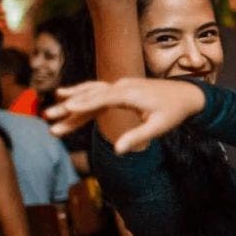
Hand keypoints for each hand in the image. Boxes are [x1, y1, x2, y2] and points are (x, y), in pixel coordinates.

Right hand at [46, 78, 205, 152]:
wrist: (187, 94)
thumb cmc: (174, 112)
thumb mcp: (159, 127)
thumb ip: (138, 137)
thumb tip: (118, 150)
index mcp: (131, 94)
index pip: (103, 98)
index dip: (84, 103)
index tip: (65, 109)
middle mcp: (123, 86)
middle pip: (91, 94)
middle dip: (69, 106)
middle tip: (48, 116)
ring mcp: (121, 85)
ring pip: (92, 92)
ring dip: (72, 101)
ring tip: (52, 110)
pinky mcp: (121, 89)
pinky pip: (98, 93)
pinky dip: (83, 97)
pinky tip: (68, 101)